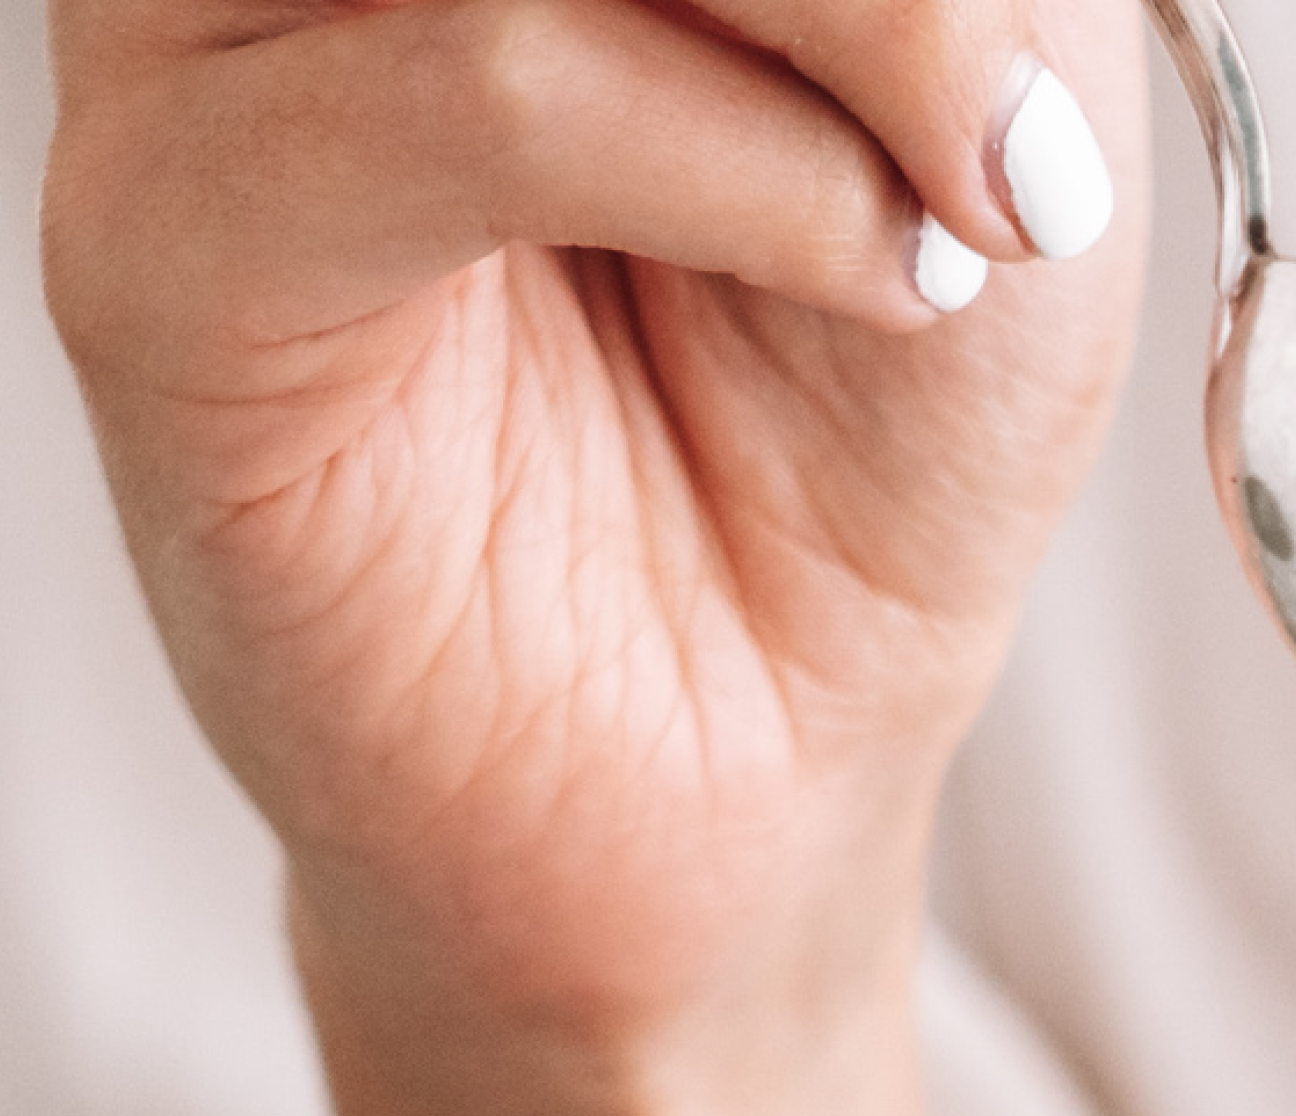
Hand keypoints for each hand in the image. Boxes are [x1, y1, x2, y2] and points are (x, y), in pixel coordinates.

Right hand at [43, 0, 1143, 1032]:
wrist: (768, 767)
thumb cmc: (860, 428)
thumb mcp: (993, 107)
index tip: (1026, 49)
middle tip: (1020, 117)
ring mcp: (198, 39)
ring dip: (829, 21)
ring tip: (972, 204)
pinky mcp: (175, 241)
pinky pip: (452, 84)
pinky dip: (715, 154)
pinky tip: (874, 265)